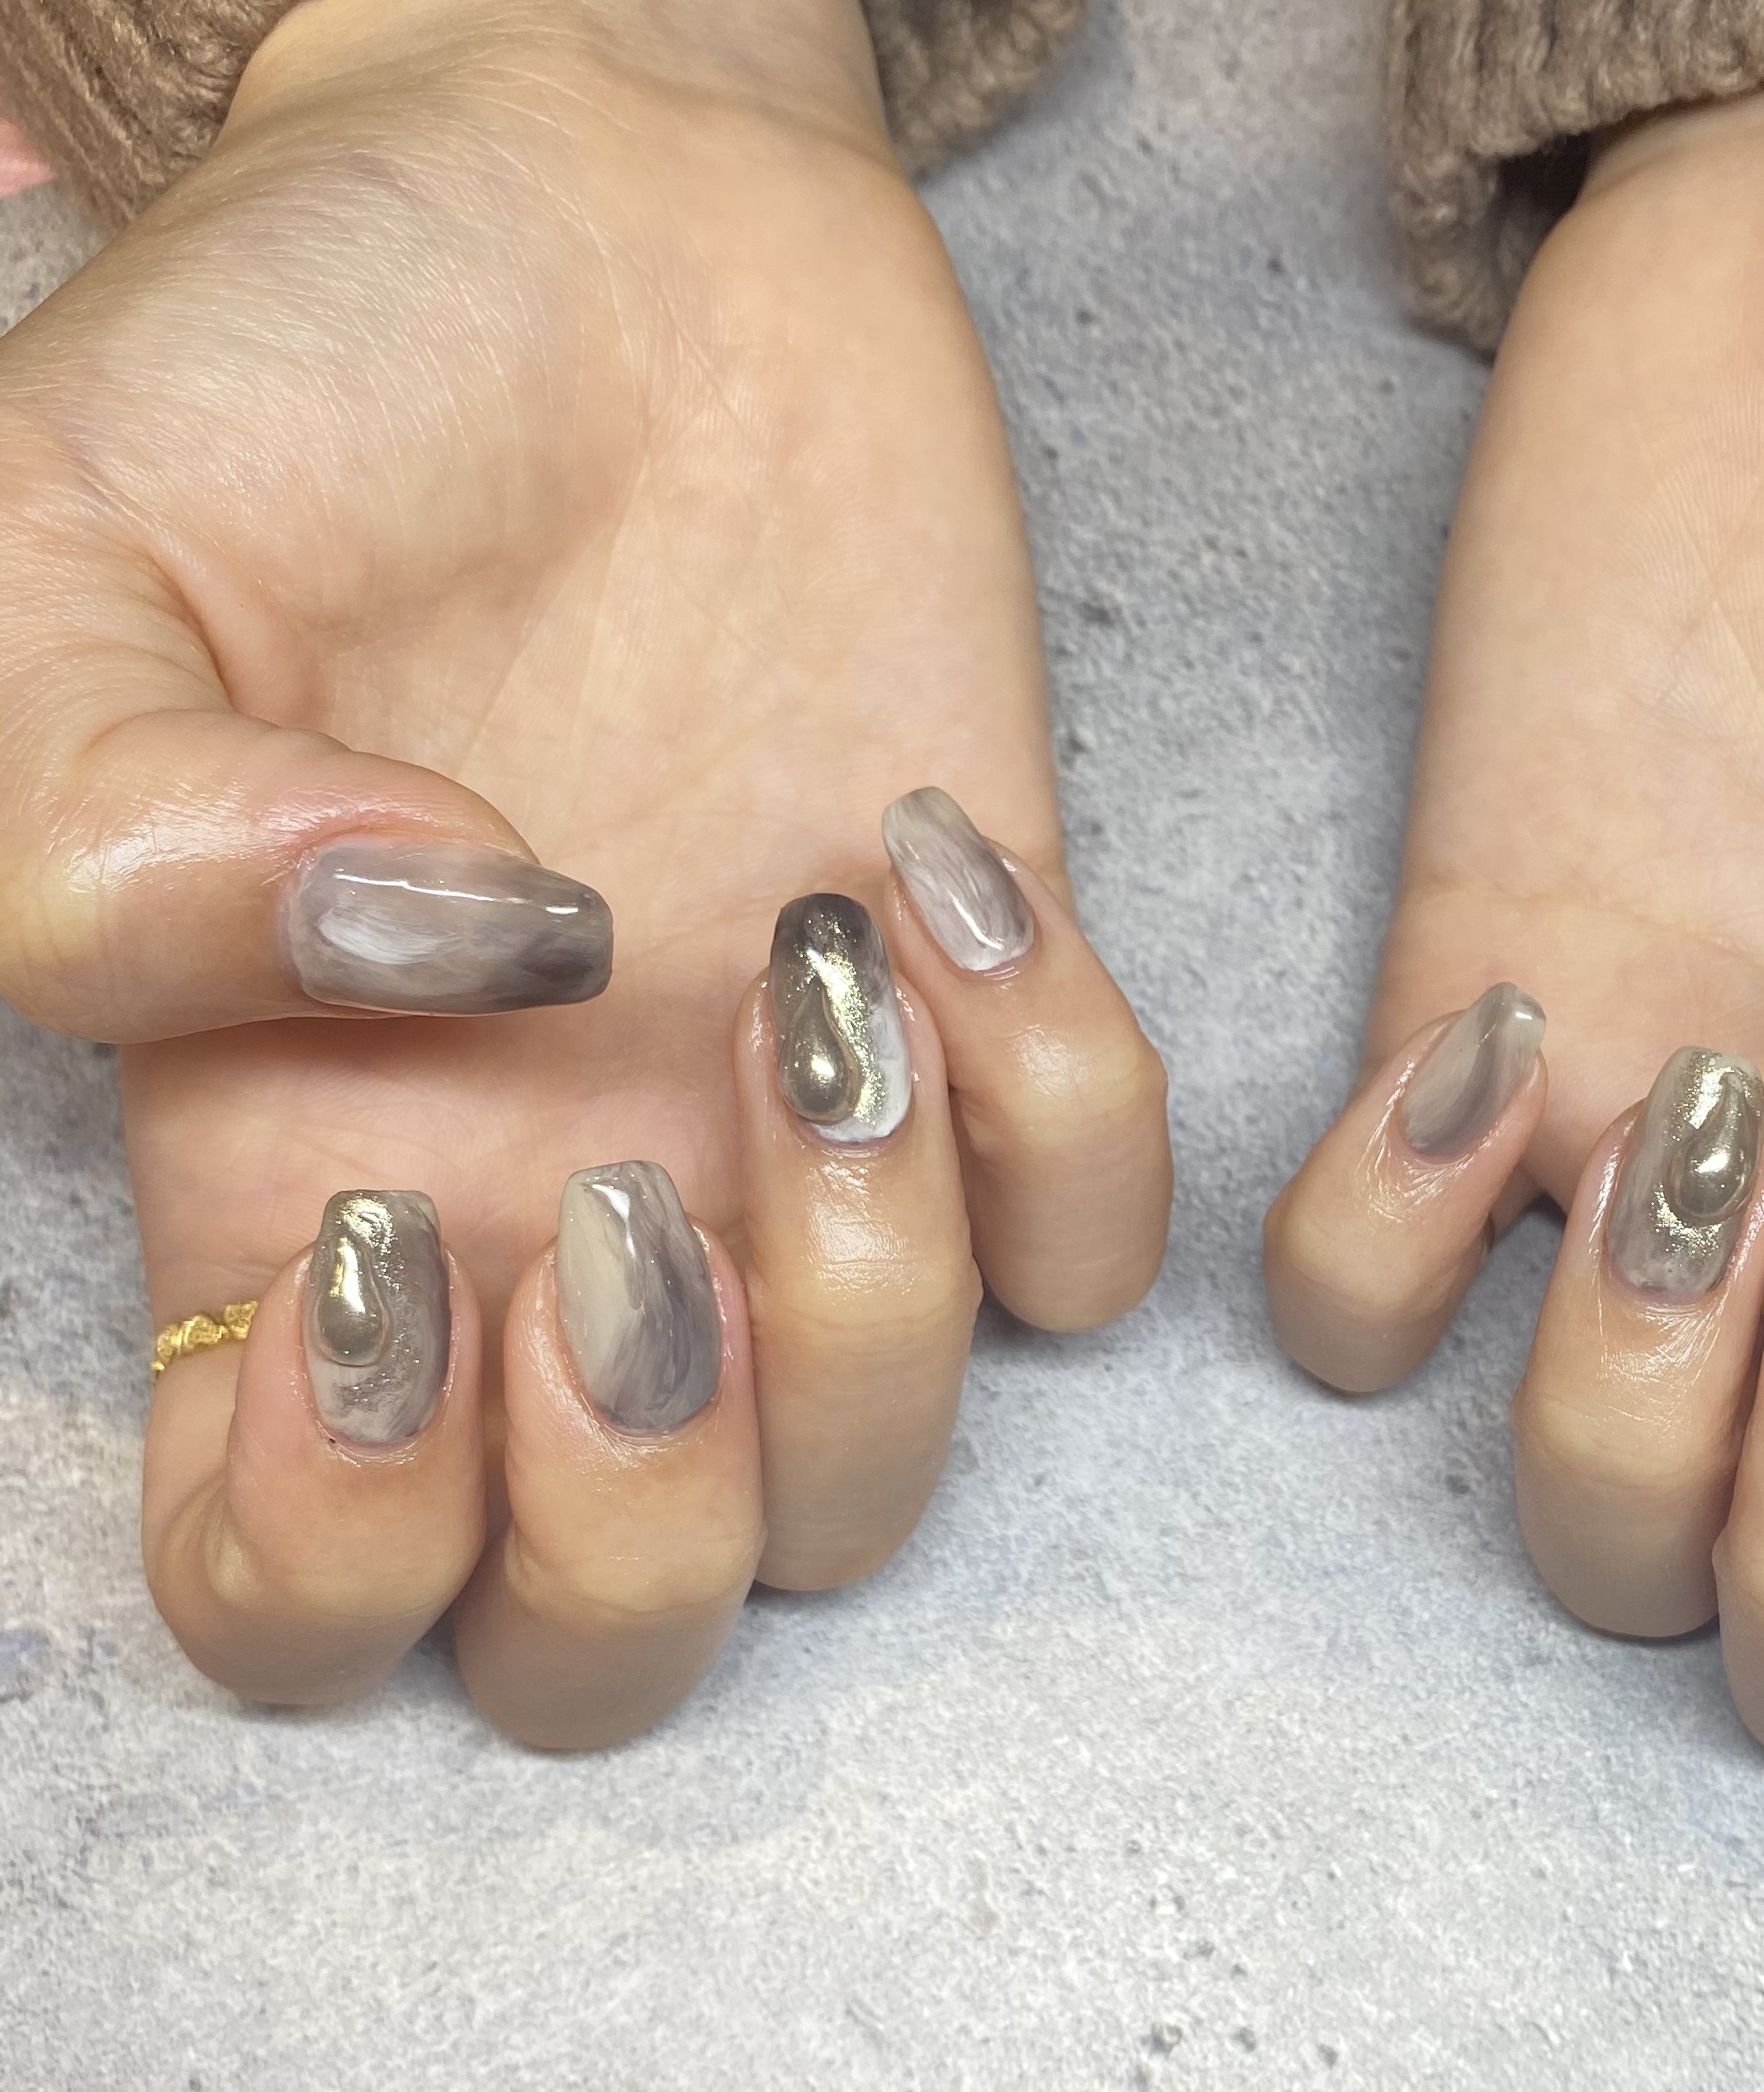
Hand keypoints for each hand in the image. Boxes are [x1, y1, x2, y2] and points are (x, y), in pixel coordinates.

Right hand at [0, 0, 1168, 1743]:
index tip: (394, 1245)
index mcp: (290, 1185)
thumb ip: (90, 830)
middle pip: (619, 1640)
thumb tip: (412, 957)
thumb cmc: (311, 373)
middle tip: (634, 1212)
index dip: (345, 1546)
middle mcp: (552, 1228)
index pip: (304, 1594)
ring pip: (871, 1494)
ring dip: (874, 1295)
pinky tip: (932, 872)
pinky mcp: (993, 1035)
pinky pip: (1095, 1260)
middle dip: (646, 1513)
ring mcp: (786, 1155)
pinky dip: (1063, 1115)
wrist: (607, 216)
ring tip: (807, 970)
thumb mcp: (57, 549)